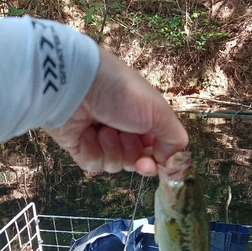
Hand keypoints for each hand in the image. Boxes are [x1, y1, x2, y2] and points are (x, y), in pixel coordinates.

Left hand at [44, 47, 187, 174]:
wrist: (77, 85)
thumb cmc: (121, 92)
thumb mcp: (159, 112)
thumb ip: (174, 138)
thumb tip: (167, 160)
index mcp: (144, 120)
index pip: (154, 152)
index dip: (154, 161)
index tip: (149, 163)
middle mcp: (124, 130)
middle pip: (135, 162)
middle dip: (131, 152)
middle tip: (125, 135)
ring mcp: (101, 140)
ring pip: (114, 165)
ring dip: (111, 148)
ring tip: (103, 128)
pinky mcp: (79, 147)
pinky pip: (93, 164)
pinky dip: (92, 150)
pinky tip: (86, 133)